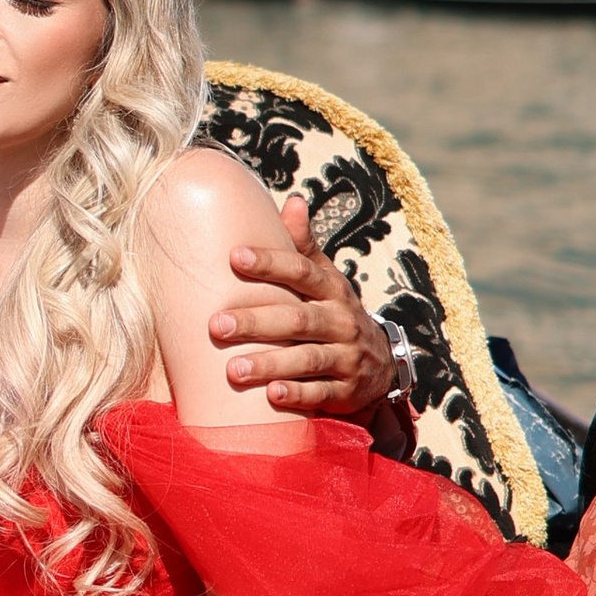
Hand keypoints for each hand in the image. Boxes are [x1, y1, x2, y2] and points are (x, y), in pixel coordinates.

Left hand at [208, 192, 396, 419]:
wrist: (380, 365)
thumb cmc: (335, 313)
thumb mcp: (326, 279)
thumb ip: (305, 246)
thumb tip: (293, 200)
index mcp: (332, 290)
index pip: (301, 271)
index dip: (270, 263)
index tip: (234, 255)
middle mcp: (342, 321)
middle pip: (297, 319)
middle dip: (256, 322)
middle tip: (215, 325)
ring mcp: (347, 358)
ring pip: (307, 359)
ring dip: (269, 363)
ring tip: (232, 369)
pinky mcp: (346, 391)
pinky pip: (322, 393)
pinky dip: (298, 394)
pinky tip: (271, 395)